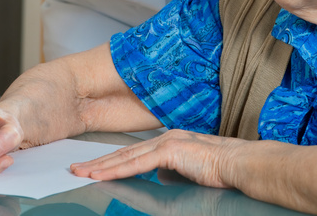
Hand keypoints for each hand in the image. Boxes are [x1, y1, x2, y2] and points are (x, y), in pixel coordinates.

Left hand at [71, 129, 242, 189]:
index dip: (112, 160)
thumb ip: (174, 172)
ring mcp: (166, 142)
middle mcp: (164, 138)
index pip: (133, 153)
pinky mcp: (169, 150)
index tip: (94, 167)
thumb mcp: (191, 171)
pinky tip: (102, 174)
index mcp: (169, 142)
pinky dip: (117, 170)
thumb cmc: (222, 169)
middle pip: (124, 153)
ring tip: (82, 173)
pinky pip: (137, 164)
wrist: (240, 163)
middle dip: (98, 162)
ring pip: (125, 157)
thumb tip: (161, 178)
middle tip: (76, 168)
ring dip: (101, 166)